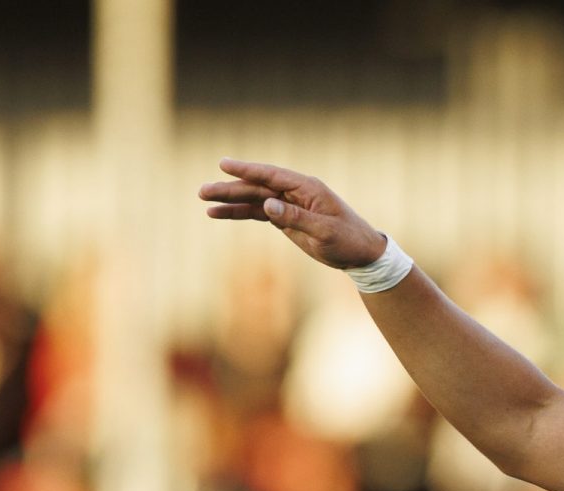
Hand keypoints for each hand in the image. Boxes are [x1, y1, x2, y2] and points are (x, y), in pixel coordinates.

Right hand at [198, 160, 387, 269]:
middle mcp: (295, 192)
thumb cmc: (347, 240)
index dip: (247, 169)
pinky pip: (258, 212)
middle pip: (257, 186)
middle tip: (202, 190)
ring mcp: (289, 204)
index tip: (223, 164)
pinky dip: (239, 213)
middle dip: (229, 188)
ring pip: (254, 199)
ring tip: (204, 200)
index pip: (271, 175)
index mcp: (307, 188)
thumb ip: (296, 217)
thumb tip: (268, 204)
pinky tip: (218, 214)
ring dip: (230, 200)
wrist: (361, 253)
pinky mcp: (286, 217)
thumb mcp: (324, 231)